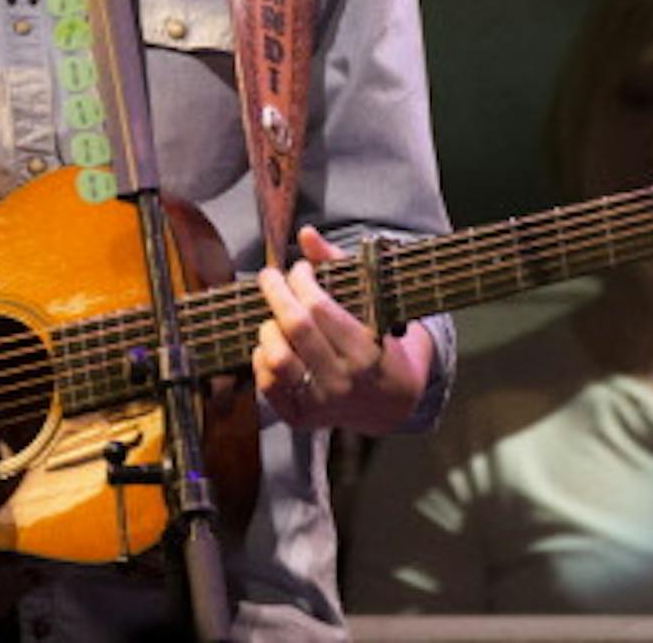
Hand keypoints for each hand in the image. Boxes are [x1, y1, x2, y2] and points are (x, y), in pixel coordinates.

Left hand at [253, 225, 434, 433]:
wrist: (392, 401)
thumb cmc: (379, 342)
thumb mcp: (370, 302)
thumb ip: (337, 264)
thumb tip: (305, 233)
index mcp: (365, 348)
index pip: (319, 306)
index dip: (301, 279)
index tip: (299, 269)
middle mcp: (344, 379)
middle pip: (295, 327)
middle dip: (276, 292)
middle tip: (270, 277)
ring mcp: (321, 402)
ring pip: (277, 358)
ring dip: (268, 328)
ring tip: (274, 317)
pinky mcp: (302, 418)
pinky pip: (267, 386)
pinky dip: (261, 359)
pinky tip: (272, 344)